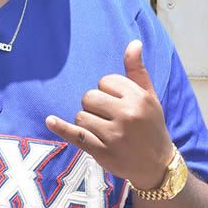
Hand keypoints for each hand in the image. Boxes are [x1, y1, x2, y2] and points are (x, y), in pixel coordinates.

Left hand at [45, 40, 174, 190]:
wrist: (157, 164)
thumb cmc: (152, 126)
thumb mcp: (150, 97)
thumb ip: (137, 71)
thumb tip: (134, 43)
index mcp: (138, 98)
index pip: (106, 81)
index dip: (108, 91)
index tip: (118, 103)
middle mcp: (127, 115)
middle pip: (90, 97)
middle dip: (95, 105)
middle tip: (109, 118)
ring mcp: (113, 135)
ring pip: (81, 115)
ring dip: (87, 121)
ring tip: (104, 130)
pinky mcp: (102, 152)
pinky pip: (76, 135)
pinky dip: (61, 128)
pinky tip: (50, 120)